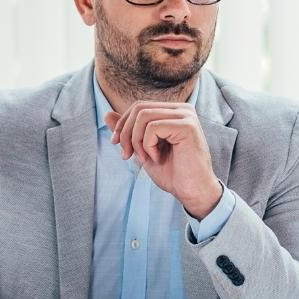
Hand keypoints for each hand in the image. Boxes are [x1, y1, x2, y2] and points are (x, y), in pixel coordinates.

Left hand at [105, 101, 222, 218]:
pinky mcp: (187, 126)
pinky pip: (153, 127)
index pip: (139, 106)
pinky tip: (157, 158)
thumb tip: (107, 114)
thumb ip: (129, 131)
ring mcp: (186, 116)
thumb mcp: (143, 149)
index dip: (123, 124)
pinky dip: (148, 146)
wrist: (192, 192)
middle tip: (126, 155)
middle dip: (126, 133)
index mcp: (174, 112)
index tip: (117, 145)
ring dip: (136, 141)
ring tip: (145, 159)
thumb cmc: (173, 173)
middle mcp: (182, 109)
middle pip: (139, 108)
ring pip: (143, 116)